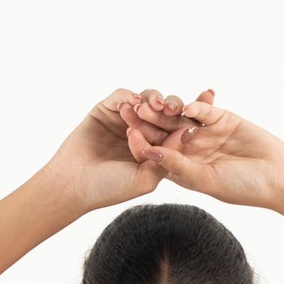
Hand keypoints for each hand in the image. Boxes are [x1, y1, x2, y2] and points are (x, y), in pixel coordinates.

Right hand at [42, 89, 184, 213]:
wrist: (74, 184)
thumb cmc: (110, 188)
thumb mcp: (145, 179)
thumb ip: (167, 158)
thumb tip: (189, 134)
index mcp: (156, 149)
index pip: (179, 129)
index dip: (192, 117)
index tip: (209, 103)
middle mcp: (143, 132)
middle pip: (164, 111)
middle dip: (173, 107)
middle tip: (176, 108)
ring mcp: (125, 119)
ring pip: (146, 100)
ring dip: (152, 100)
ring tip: (154, 106)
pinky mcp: (107, 109)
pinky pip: (122, 95)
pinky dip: (129, 97)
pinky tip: (133, 103)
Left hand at [118, 89, 283, 208]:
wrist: (276, 177)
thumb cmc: (242, 188)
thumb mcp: (206, 180)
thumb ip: (178, 165)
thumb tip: (149, 152)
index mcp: (182, 169)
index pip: (156, 154)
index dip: (142, 143)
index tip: (127, 133)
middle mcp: (191, 149)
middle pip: (164, 132)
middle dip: (148, 121)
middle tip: (131, 108)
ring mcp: (205, 133)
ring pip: (181, 118)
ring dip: (167, 110)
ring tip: (153, 102)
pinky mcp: (221, 118)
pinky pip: (204, 110)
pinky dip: (196, 106)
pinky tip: (186, 106)